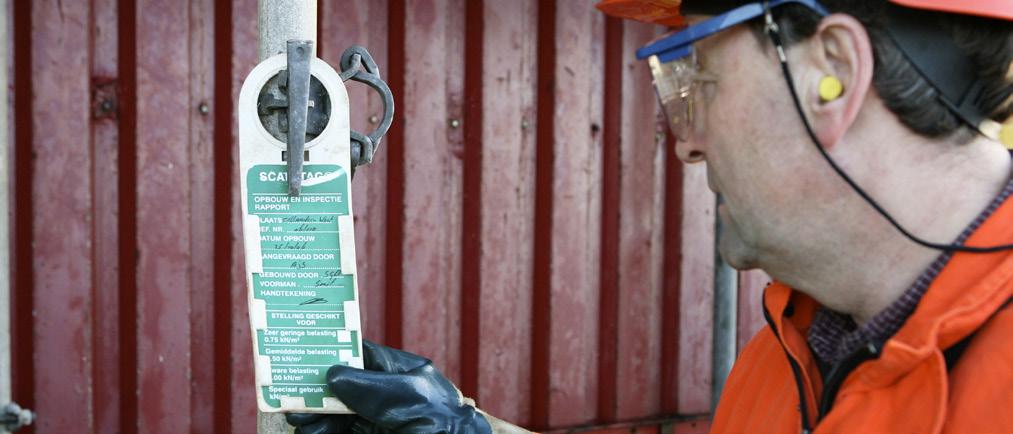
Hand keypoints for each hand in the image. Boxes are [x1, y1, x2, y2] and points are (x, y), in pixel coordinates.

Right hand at [286, 340, 491, 433]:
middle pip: (341, 387)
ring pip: (336, 413)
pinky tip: (310, 430)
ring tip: (300, 420)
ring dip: (315, 415)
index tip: (306, 356)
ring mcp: (376, 419)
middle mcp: (385, 395)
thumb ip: (369, 384)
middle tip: (295, 397)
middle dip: (318, 391)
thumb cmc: (441, 422)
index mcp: (400, 373)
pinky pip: (339, 430)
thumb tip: (334, 374)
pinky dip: (321, 430)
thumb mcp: (407, 396)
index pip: (361, 356)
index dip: (334, 354)